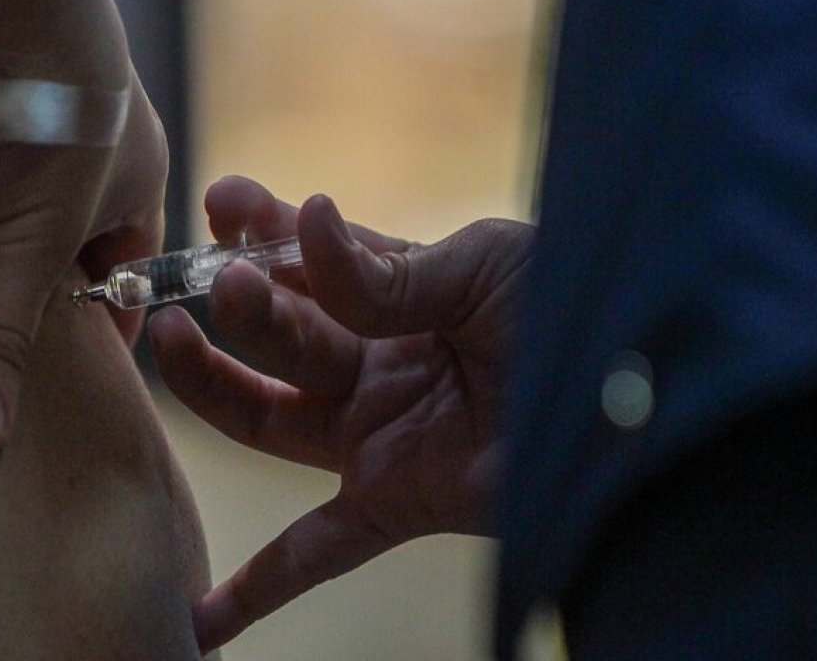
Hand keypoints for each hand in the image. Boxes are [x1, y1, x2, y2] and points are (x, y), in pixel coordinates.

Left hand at [0, 0, 167, 453]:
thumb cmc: (50, 109)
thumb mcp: (34, 235)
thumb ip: (4, 331)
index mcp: (137, 185)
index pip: (124, 283)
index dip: (96, 338)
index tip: (57, 399)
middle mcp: (84, 163)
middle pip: (51, 258)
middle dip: (19, 308)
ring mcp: (19, 136)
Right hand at [148, 176, 532, 651]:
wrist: (646, 391)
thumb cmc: (577, 307)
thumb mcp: (483, 265)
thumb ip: (386, 270)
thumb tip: (311, 220)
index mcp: (401, 295)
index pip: (310, 261)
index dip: (261, 229)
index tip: (221, 199)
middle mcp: (378, 363)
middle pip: (280, 336)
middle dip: (240, 303)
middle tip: (214, 278)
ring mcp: (379, 433)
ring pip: (270, 416)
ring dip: (214, 384)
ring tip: (171, 340)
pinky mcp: (397, 500)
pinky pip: (318, 549)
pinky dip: (260, 587)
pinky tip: (201, 618)